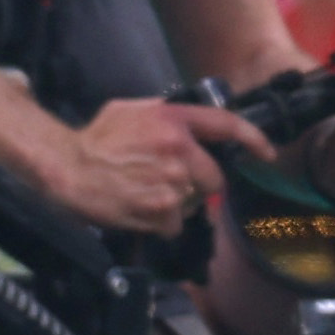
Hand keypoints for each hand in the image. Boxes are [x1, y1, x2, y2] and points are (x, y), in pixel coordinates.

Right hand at [41, 95, 250, 233]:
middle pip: (213, 178)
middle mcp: (179, 149)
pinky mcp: (161, 211)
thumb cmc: (96, 140)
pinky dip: (162, 224)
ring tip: (146, 193)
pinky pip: (176, 224)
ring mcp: (172, 182)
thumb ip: (165, 114)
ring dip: (176, 204)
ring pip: (193, 202)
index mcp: (174, 120)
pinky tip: (140, 209)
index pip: (227, 126)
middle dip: (198, 184)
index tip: (266, 153)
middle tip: (170, 183)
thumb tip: (190, 123)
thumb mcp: (131, 110)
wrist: (67, 169)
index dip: (254, 140)